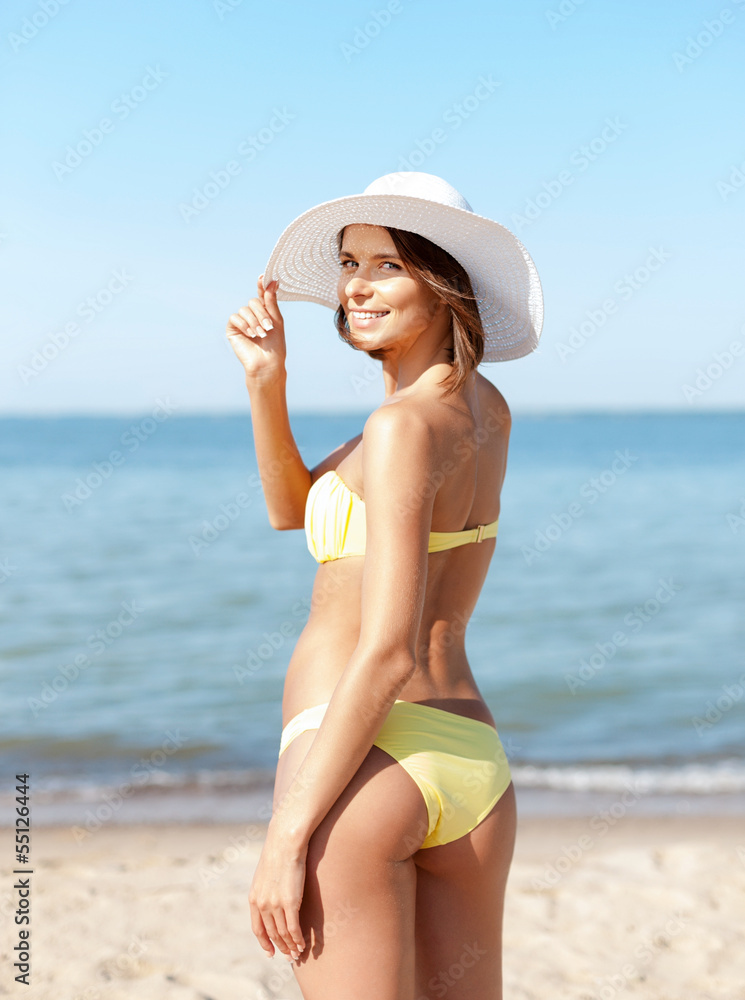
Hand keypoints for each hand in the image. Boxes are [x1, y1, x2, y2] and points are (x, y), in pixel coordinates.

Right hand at [226, 275, 286, 381]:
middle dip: (262, 314)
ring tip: (261, 335)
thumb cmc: (275, 345)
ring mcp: (242, 321)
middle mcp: (252, 314)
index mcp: (264, 311)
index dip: (262, 285)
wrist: (267, 363)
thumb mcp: (276, 320)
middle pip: (253, 301)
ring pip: (245, 309)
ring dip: (254, 322)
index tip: (262, 277)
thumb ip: (271, 302)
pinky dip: (244, 325)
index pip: (262, 294)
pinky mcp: (232, 328)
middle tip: (268, 328)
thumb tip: (271, 282)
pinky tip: (250, 335)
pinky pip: (235, 318)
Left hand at [248, 821, 307, 961]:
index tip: (271, 953)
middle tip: (289, 956)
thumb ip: (266, 888)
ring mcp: (275, 905)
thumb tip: (272, 894)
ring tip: (297, 953)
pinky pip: (293, 928)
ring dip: (290, 946)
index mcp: (254, 898)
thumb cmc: (278, 852)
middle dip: (280, 948)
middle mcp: (262, 905)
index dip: (265, 943)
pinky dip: (297, 939)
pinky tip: (302, 944)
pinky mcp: (290, 902)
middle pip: (271, 934)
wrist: (285, 841)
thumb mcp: (265, 873)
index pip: (258, 929)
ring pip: (283, 934)